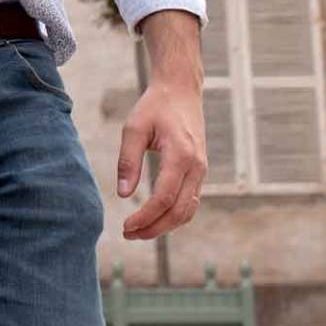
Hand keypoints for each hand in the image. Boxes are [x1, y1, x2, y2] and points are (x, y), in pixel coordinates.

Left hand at [118, 10, 207, 239]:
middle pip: (180, 211)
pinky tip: (154, 219)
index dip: (146, 217)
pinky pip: (191, 202)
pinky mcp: (199, 172)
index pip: (165, 198)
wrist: (181, 90)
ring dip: (165, 226)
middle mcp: (197, 167)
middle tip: (129, 235)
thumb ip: (128, 161)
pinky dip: (174, 215)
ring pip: (188, 211)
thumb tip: (123, 195)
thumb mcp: (134, 128)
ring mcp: (202, 171)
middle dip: (154, 228)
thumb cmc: (155, 107)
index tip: (126, 226)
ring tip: (138, 232)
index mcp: (181, 156)